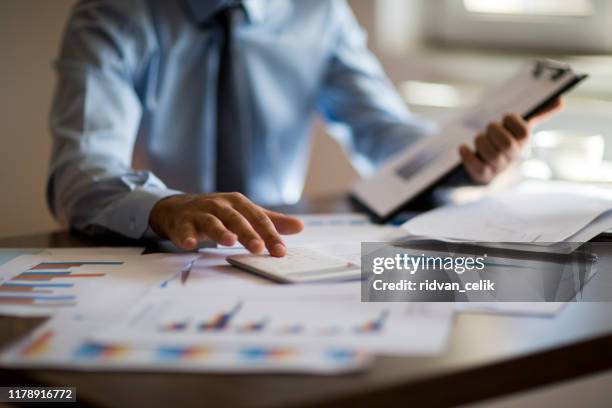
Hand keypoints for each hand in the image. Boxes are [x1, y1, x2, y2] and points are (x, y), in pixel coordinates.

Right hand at [149, 193, 303, 256]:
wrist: (178, 208)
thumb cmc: (218, 213)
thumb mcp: (244, 214)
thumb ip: (270, 221)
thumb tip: (300, 226)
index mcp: (238, 203)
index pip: (258, 219)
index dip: (270, 235)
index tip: (280, 251)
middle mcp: (220, 205)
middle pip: (236, 219)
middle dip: (247, 233)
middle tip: (258, 248)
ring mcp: (200, 213)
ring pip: (212, 222)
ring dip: (220, 232)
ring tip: (229, 242)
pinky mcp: (182, 223)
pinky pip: (184, 230)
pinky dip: (186, 237)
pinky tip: (190, 245)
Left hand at [459, 97, 563, 182]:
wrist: (488, 168)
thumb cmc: (504, 142)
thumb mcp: (518, 128)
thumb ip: (537, 114)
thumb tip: (560, 100)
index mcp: (522, 142)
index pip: (524, 133)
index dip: (514, 122)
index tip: (506, 116)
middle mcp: (512, 156)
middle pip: (507, 145)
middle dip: (495, 132)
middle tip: (489, 127)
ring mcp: (498, 167)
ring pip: (491, 156)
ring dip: (481, 142)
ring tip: (478, 138)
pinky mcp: (483, 175)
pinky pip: (477, 168)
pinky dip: (469, 157)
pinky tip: (463, 148)